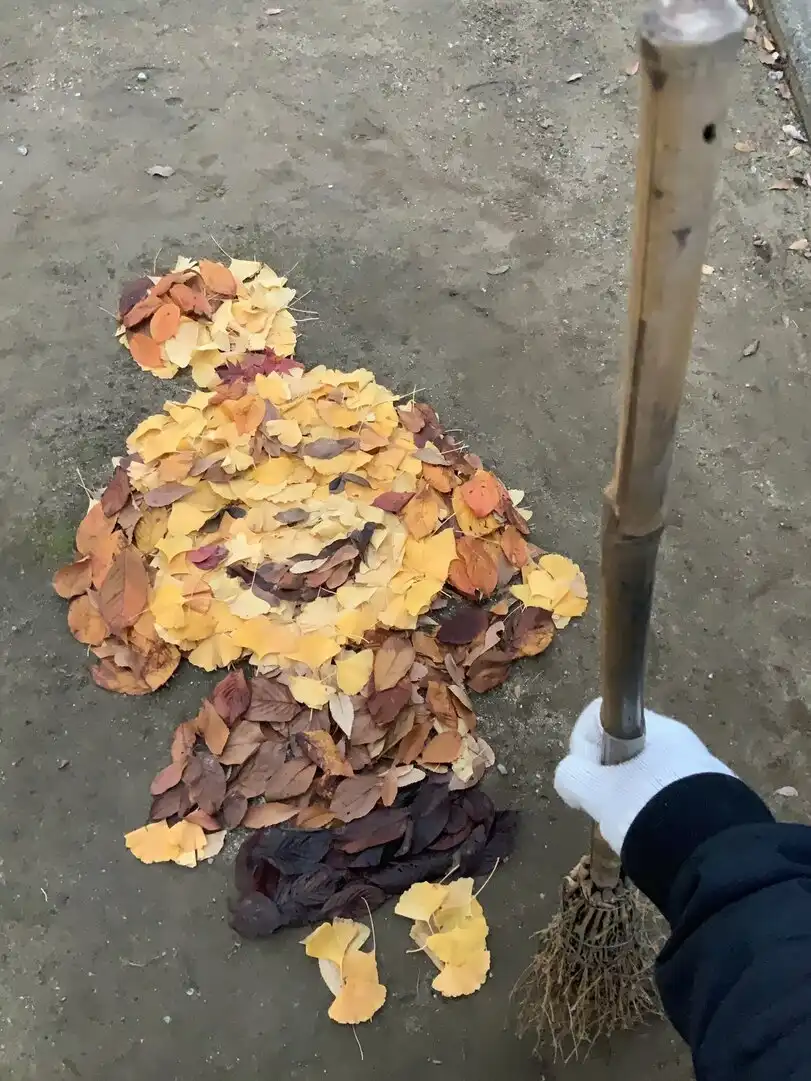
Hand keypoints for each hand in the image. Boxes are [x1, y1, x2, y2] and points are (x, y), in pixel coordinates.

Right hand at [554, 698, 734, 853]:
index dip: (582, 745)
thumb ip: (573, 776)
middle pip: (624, 750)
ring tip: (631, 830)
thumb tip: (571, 775)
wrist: (713, 852)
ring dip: (631, 799)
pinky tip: (657, 839)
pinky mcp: (716, 800)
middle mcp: (678, 740)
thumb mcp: (596, 793)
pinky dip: (657, 814)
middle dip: (607, 779)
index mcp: (651, 727)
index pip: (600, 717)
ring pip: (647, 777)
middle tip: (604, 809)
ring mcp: (700, 769)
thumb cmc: (647, 809)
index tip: (584, 780)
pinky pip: (672, 798)